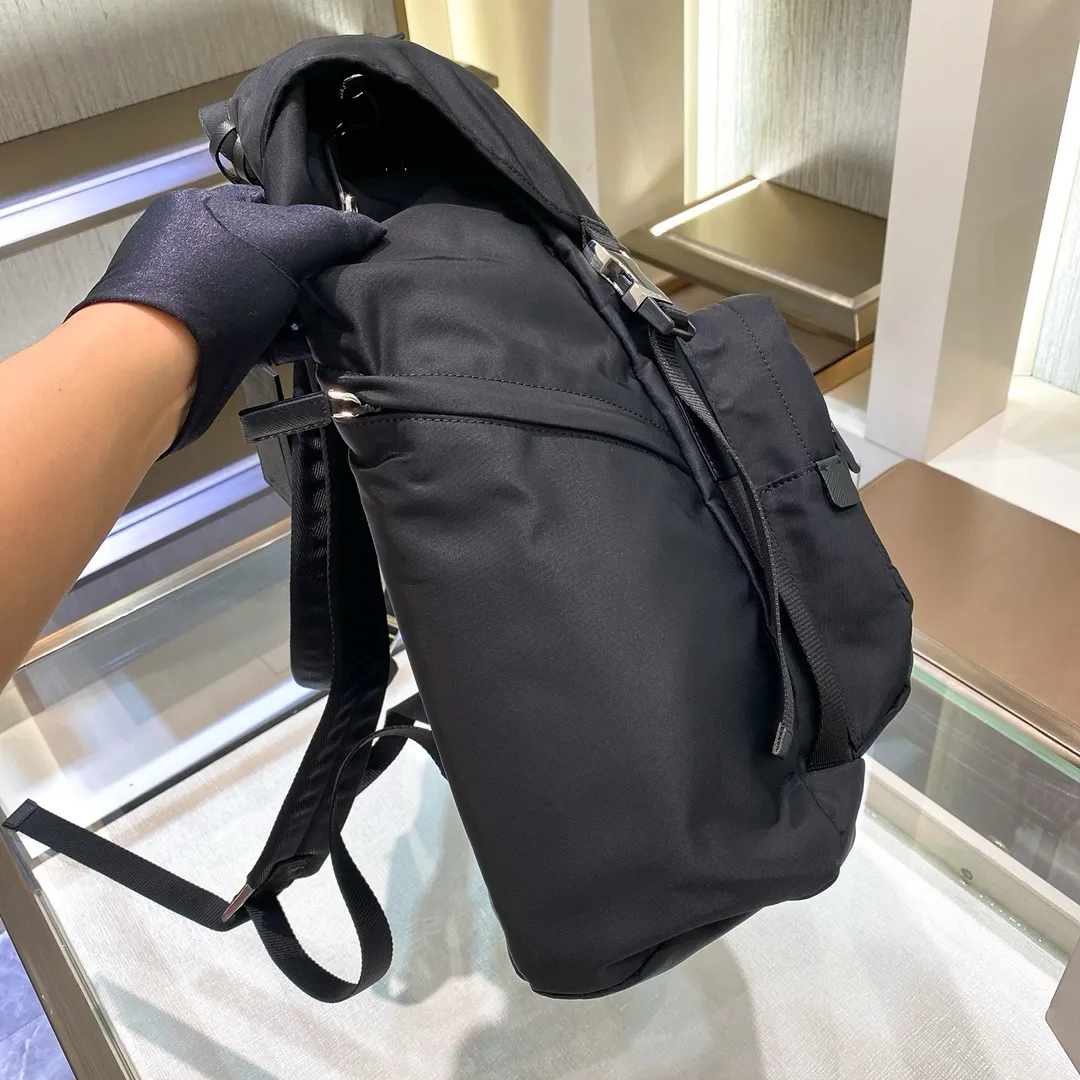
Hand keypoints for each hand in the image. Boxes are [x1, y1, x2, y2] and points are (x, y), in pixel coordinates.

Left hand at [73, 185, 384, 451]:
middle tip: (339, 297)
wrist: (155, 367)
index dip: (311, 228)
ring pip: (262, 300)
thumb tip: (371, 230)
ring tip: (324, 332)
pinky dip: (276, 344)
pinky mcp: (198, 342)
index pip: (270, 206)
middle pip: (269, 258)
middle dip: (305, 279)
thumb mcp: (284, 243)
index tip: (341, 254)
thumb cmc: (213, 290)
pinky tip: (295, 354)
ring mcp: (193, 297)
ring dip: (295, 317)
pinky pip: (250, 335)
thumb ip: (331, 231)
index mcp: (201, 207)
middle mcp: (193, 248)